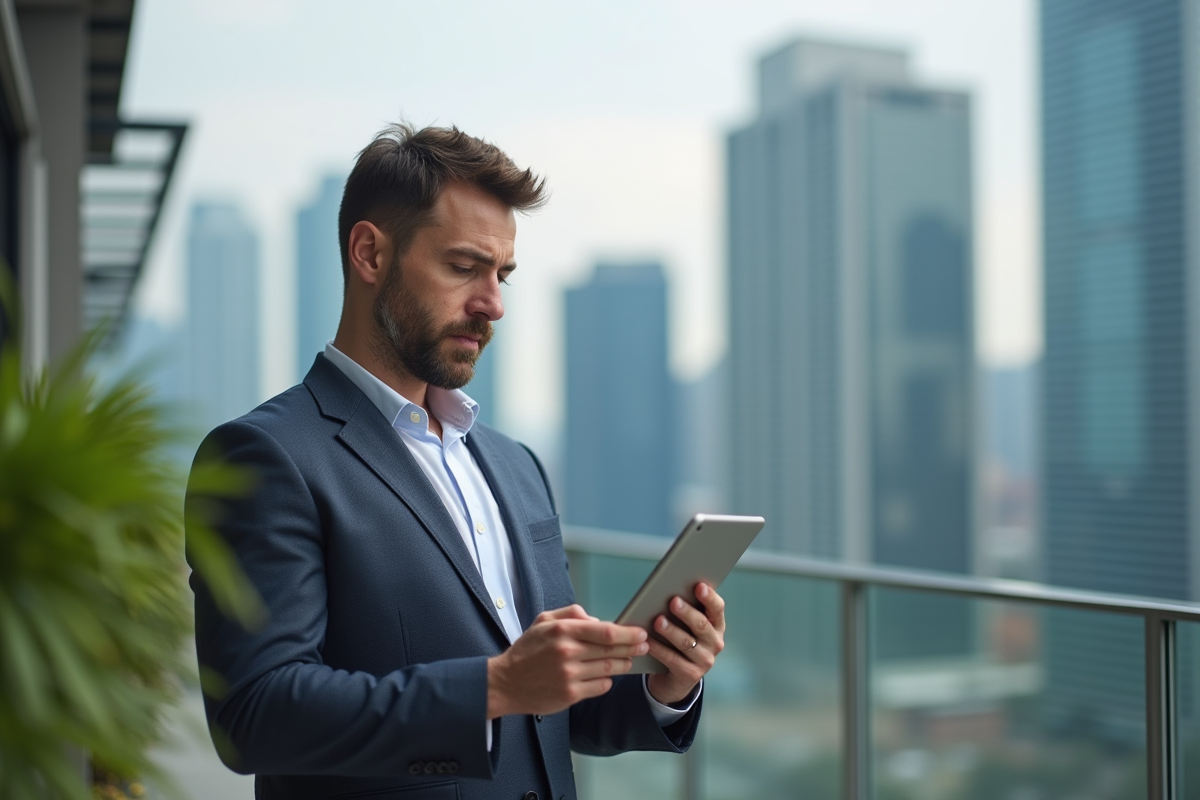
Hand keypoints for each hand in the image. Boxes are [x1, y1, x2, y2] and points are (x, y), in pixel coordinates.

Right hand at [487, 604, 648, 717]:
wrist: (505, 683)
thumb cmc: (527, 651)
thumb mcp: (543, 621)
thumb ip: (572, 614)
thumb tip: (597, 619)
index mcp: (562, 631)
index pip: (606, 631)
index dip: (628, 633)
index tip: (640, 633)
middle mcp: (567, 652)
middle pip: (612, 650)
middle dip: (632, 647)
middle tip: (644, 645)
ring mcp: (569, 675)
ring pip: (609, 669)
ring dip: (623, 664)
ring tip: (629, 660)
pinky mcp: (570, 694)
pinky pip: (600, 687)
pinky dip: (607, 681)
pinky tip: (607, 676)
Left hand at [645, 582, 725, 705]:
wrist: (676, 678)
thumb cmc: (680, 642)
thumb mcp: (687, 626)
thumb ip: (686, 610)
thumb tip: (671, 588)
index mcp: (716, 626)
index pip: (717, 609)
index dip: (709, 597)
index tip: (698, 586)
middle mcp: (715, 643)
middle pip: (702, 625)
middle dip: (687, 612)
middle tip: (673, 601)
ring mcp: (705, 660)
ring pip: (686, 642)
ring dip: (671, 631)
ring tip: (658, 621)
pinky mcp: (691, 674)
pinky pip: (672, 659)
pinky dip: (658, 648)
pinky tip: (647, 641)